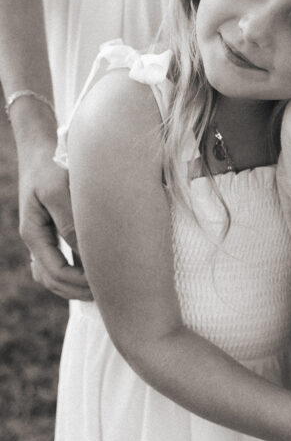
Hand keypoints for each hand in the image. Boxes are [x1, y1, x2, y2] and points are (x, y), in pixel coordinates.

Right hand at [18, 133, 91, 299]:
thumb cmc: (51, 165)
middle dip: (77, 290)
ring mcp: (41, 236)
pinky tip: (90, 271)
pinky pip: (56, 261)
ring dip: (73, 285)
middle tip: (107, 293)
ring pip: (51, 274)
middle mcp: (35, 239)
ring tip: (100, 288)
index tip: (103, 282)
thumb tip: (87, 252)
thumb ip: (70, 221)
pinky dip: (71, 272)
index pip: (54, 272)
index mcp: (34, 233)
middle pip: (51, 279)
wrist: (41, 148)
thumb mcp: (58, 190)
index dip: (79, 282)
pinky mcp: (50, 229)